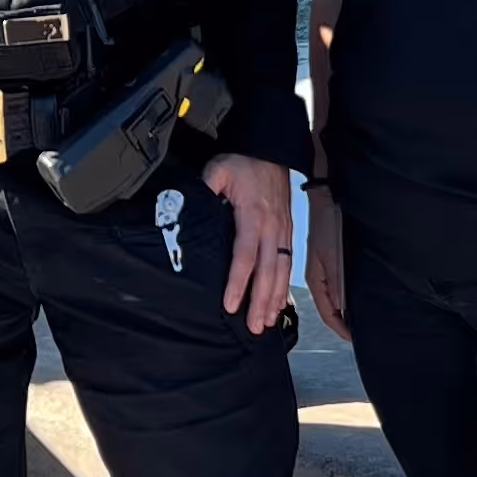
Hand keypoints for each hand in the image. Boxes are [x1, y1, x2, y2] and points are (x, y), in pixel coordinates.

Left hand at [204, 151, 295, 332]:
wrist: (272, 150)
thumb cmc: (244, 162)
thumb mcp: (219, 169)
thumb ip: (205, 188)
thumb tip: (187, 207)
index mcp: (253, 215)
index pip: (245, 255)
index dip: (237, 282)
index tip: (230, 304)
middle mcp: (272, 227)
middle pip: (268, 271)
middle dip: (261, 301)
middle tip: (254, 326)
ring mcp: (283, 231)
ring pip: (282, 271)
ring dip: (275, 299)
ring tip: (267, 322)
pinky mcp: (288, 232)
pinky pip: (289, 264)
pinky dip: (285, 286)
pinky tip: (279, 303)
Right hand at [304, 180, 348, 338]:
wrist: (327, 197)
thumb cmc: (328, 223)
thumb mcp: (334, 256)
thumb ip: (338, 283)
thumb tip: (343, 309)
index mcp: (316, 278)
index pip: (328, 314)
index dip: (341, 329)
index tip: (354, 339)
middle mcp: (319, 277)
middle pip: (330, 308)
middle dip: (343, 323)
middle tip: (360, 332)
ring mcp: (325, 269)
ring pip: (335, 298)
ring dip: (345, 310)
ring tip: (360, 319)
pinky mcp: (332, 260)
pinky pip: (338, 285)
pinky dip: (347, 295)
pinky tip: (357, 295)